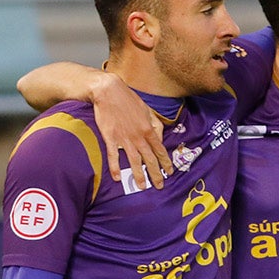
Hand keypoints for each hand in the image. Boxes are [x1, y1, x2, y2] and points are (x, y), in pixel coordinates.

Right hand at [92, 72, 172, 188]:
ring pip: (134, 160)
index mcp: (148, 129)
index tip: (170, 172)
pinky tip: (117, 178)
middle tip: (159, 186)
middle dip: (156, 174)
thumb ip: (155, 124)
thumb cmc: (128, 99)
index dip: (166, 162)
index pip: (160, 150)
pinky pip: (113, 155)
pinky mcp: (110, 137)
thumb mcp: (147, 110)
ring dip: (139, 175)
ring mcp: (124, 138)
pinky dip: (115, 167)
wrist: (109, 91)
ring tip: (142, 187)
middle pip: (149, 159)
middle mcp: (139, 136)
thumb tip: (160, 137)